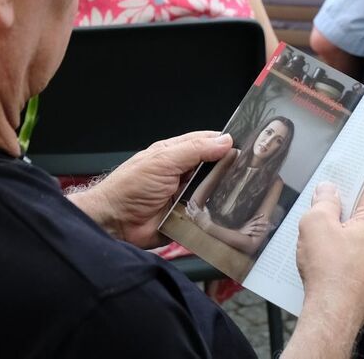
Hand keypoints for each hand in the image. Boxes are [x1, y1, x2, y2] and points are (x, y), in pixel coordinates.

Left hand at [70, 131, 232, 248]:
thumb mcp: (163, 160)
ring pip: (215, 191)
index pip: (208, 142)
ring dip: (223, 193)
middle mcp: (183, 173)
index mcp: (176, 153)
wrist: (115, 223)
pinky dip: (217, 214)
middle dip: (229, 169)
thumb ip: (194, 149)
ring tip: (241, 192)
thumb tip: (225, 141)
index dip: (225, 142)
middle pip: (215, 167)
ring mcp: (187, 196)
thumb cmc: (130, 187)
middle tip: (248, 172)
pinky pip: (209, 215)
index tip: (247, 146)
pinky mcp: (188, 218)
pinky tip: (228, 213)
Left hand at [185, 200, 210, 229]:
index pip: (194, 205)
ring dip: (186, 210)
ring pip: (188, 213)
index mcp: (198, 211)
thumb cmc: (207, 218)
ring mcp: (193, 218)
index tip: (192, 200)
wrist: (206, 226)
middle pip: (189, 208)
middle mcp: (194, 214)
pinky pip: (188, 217)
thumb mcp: (207, 212)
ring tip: (185, 208)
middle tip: (187, 202)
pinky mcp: (193, 221)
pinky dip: (187, 214)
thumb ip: (205, 207)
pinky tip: (187, 213)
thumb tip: (204, 204)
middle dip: (188, 205)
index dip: (193, 202)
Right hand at [241, 213, 273, 238]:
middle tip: (267, 222)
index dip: (258, 216)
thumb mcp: (246, 226)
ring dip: (261, 228)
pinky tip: (260, 234)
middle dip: (262, 222)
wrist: (236, 235)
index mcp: (248, 222)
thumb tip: (255, 224)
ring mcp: (248, 228)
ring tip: (265, 229)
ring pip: (255, 228)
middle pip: (256, 222)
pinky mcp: (247, 232)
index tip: (263, 214)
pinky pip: (253, 233)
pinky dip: (257, 233)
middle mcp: (249, 225)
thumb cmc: (242, 231)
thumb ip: (250, 224)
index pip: (254, 218)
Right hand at [296, 183, 363, 333]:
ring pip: (360, 239)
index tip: (329, 188)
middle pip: (362, 216)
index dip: (343, 187)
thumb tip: (328, 190)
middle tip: (318, 221)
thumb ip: (323, 200)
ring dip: (341, 238)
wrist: (332, 316)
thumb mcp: (315, 223)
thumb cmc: (328, 272)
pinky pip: (359, 260)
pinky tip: (326, 266)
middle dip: (340, 216)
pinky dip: (344, 258)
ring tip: (319, 247)